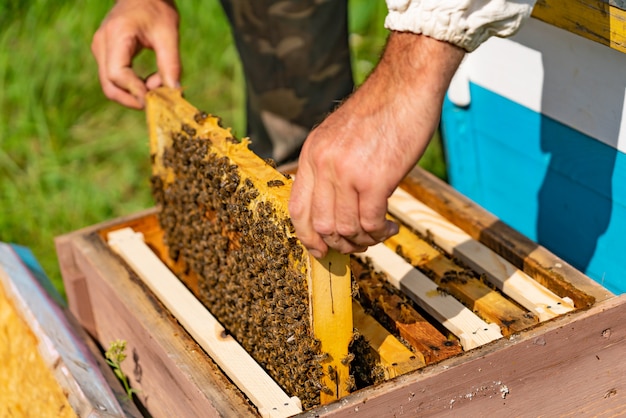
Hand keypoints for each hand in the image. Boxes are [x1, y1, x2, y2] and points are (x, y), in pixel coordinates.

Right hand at [91, 0, 180, 108]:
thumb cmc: (157, 9)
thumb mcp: (169, 35)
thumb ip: (171, 65)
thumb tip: (174, 93)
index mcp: (116, 36)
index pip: (117, 74)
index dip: (136, 91)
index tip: (156, 99)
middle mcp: (102, 45)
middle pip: (110, 86)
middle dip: (134, 99)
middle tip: (159, 100)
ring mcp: (101, 50)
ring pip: (111, 86)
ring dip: (135, 93)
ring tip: (159, 83)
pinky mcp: (106, 55)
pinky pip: (115, 80)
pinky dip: (133, 86)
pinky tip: (152, 80)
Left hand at [289, 32, 463, 257]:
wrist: (405, 85)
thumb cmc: (379, 112)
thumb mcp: (338, 136)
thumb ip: (329, 168)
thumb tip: (332, 207)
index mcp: (311, 155)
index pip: (297, 209)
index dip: (307, 237)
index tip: (321, 249)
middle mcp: (323, 164)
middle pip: (320, 225)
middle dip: (340, 243)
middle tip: (359, 242)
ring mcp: (346, 172)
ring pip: (346, 229)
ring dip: (364, 240)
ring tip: (379, 232)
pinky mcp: (374, 179)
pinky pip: (370, 223)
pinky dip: (380, 232)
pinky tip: (391, 227)